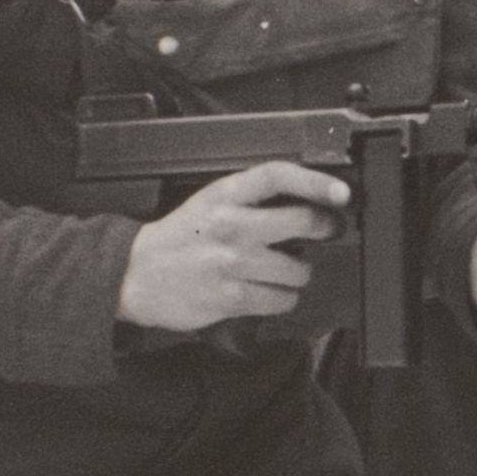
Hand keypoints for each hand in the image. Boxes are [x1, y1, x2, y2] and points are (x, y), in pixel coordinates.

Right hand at [116, 158, 345, 332]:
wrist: (136, 274)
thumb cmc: (180, 238)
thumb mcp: (210, 203)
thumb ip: (251, 199)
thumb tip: (307, 201)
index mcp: (225, 195)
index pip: (278, 176)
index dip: (316, 182)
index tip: (340, 193)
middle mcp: (231, 225)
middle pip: (302, 221)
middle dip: (324, 228)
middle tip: (326, 230)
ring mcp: (233, 263)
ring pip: (299, 269)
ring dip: (298, 272)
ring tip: (279, 269)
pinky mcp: (232, 298)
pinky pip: (282, 300)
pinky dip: (282, 298)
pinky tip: (267, 291)